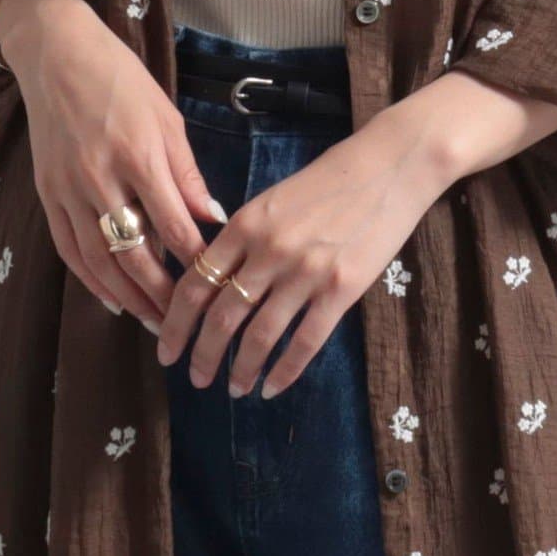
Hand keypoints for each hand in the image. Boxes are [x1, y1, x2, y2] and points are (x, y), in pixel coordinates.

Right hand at [0, 0, 225, 327]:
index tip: (218, 283)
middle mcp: (100, 178)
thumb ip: (188, 173)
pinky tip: (111, 297)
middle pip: (134, 254)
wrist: (56, 55)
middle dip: (162, 293)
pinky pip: (68, 248)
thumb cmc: (121, 80)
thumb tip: (213, 217)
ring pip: (98, 260)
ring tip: (153, 321)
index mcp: (138, 155)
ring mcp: (68, 189)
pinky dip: (90, 278)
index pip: (173, 225)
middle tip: (186, 319)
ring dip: (127, 296)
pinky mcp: (47, 194)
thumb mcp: (167, 118)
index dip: (196, 261)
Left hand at [156, 104, 456, 397]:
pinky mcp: (341, 289)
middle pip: (221, 317)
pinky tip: (273, 388)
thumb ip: (244, 237)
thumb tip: (215, 278)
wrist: (390, 166)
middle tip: (196, 379)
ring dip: (241, 369)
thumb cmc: (331, 180)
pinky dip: (285, 371)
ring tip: (233, 389)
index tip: (166, 350)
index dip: (175, 324)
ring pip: (260, 336)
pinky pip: (305, 342)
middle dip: (203, 355)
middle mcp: (268, 251)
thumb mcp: (274, 199)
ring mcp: (305, 272)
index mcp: (245, 225)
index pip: (195, 284)